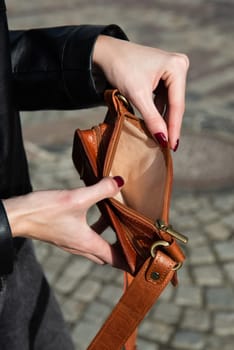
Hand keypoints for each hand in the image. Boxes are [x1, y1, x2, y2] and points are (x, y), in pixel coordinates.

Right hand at [3, 177, 125, 267]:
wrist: (18, 216)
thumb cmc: (45, 211)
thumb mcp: (77, 198)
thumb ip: (100, 191)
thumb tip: (120, 183)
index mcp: (87, 243)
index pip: (115, 259)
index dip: (130, 261)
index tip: (142, 262)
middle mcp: (79, 246)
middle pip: (106, 255)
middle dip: (121, 250)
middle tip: (134, 241)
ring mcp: (70, 242)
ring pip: (95, 245)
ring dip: (108, 237)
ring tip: (118, 222)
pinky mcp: (63, 234)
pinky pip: (85, 237)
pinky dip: (95, 229)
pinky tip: (95, 212)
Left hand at [93, 35, 188, 150]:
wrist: (105, 53)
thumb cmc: (121, 68)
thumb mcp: (137, 95)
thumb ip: (152, 118)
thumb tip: (164, 140)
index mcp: (177, 67)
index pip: (177, 104)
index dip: (174, 127)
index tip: (172, 147)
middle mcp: (179, 66)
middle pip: (175, 104)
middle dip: (169, 125)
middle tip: (168, 147)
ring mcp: (172, 70)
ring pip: (169, 103)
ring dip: (162, 119)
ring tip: (160, 139)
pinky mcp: (164, 75)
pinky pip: (163, 98)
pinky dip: (157, 111)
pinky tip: (154, 124)